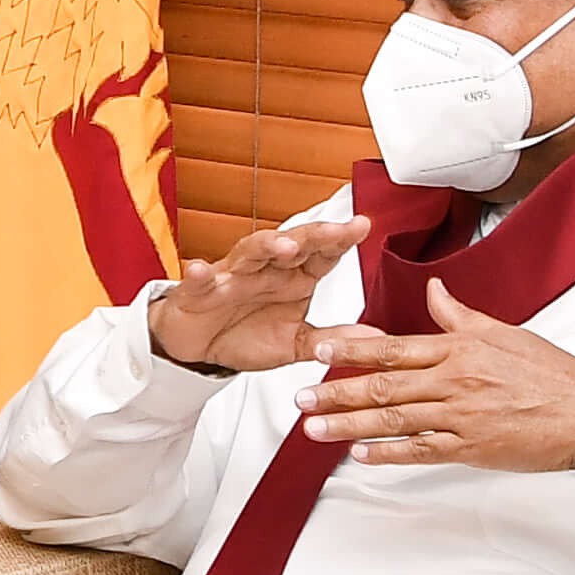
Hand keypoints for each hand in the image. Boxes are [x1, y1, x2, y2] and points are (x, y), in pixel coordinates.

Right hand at [147, 215, 371, 373]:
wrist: (198, 348)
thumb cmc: (244, 335)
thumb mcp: (296, 343)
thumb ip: (333, 338)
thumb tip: (376, 338)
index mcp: (292, 279)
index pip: (321, 253)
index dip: (340, 239)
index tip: (362, 227)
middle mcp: (264, 271)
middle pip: (291, 244)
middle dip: (313, 235)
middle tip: (335, 230)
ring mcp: (231, 278)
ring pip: (249, 252)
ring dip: (266, 245)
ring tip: (285, 245)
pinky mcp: (198, 293)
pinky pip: (198, 281)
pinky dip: (199, 275)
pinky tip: (200, 270)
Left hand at [299, 280, 574, 470]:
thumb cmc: (550, 372)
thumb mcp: (503, 332)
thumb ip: (459, 315)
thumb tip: (432, 289)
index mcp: (458, 350)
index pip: (394, 349)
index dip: (352, 351)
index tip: (318, 352)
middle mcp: (454, 382)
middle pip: (383, 387)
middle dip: (336, 393)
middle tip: (299, 400)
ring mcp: (461, 418)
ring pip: (394, 420)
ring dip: (349, 425)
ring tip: (314, 430)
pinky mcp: (471, 449)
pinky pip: (421, 452)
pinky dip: (388, 455)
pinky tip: (359, 456)